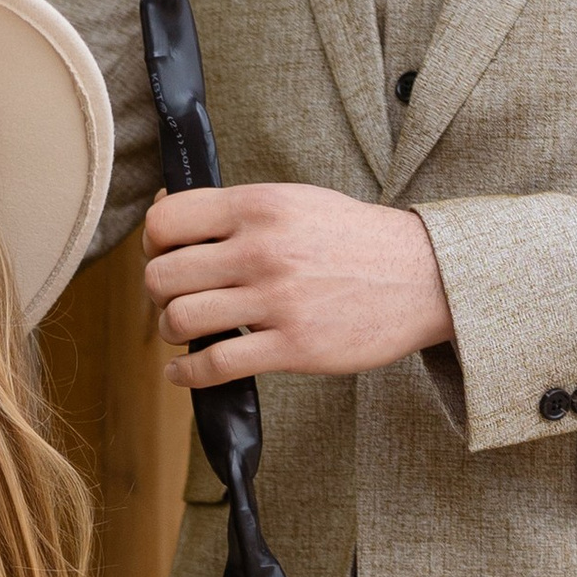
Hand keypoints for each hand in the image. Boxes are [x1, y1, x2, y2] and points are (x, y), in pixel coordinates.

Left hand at [144, 182, 451, 387]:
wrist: (422, 276)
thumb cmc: (351, 239)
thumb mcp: (295, 201)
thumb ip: (234, 209)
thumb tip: (162, 211)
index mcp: (260, 206)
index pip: (166, 221)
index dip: (154, 244)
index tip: (166, 258)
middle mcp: (263, 249)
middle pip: (162, 276)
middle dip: (159, 292)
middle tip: (176, 298)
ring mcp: (278, 300)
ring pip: (181, 320)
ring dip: (172, 331)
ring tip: (186, 332)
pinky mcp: (293, 347)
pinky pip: (214, 364)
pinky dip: (187, 374)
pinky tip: (184, 372)